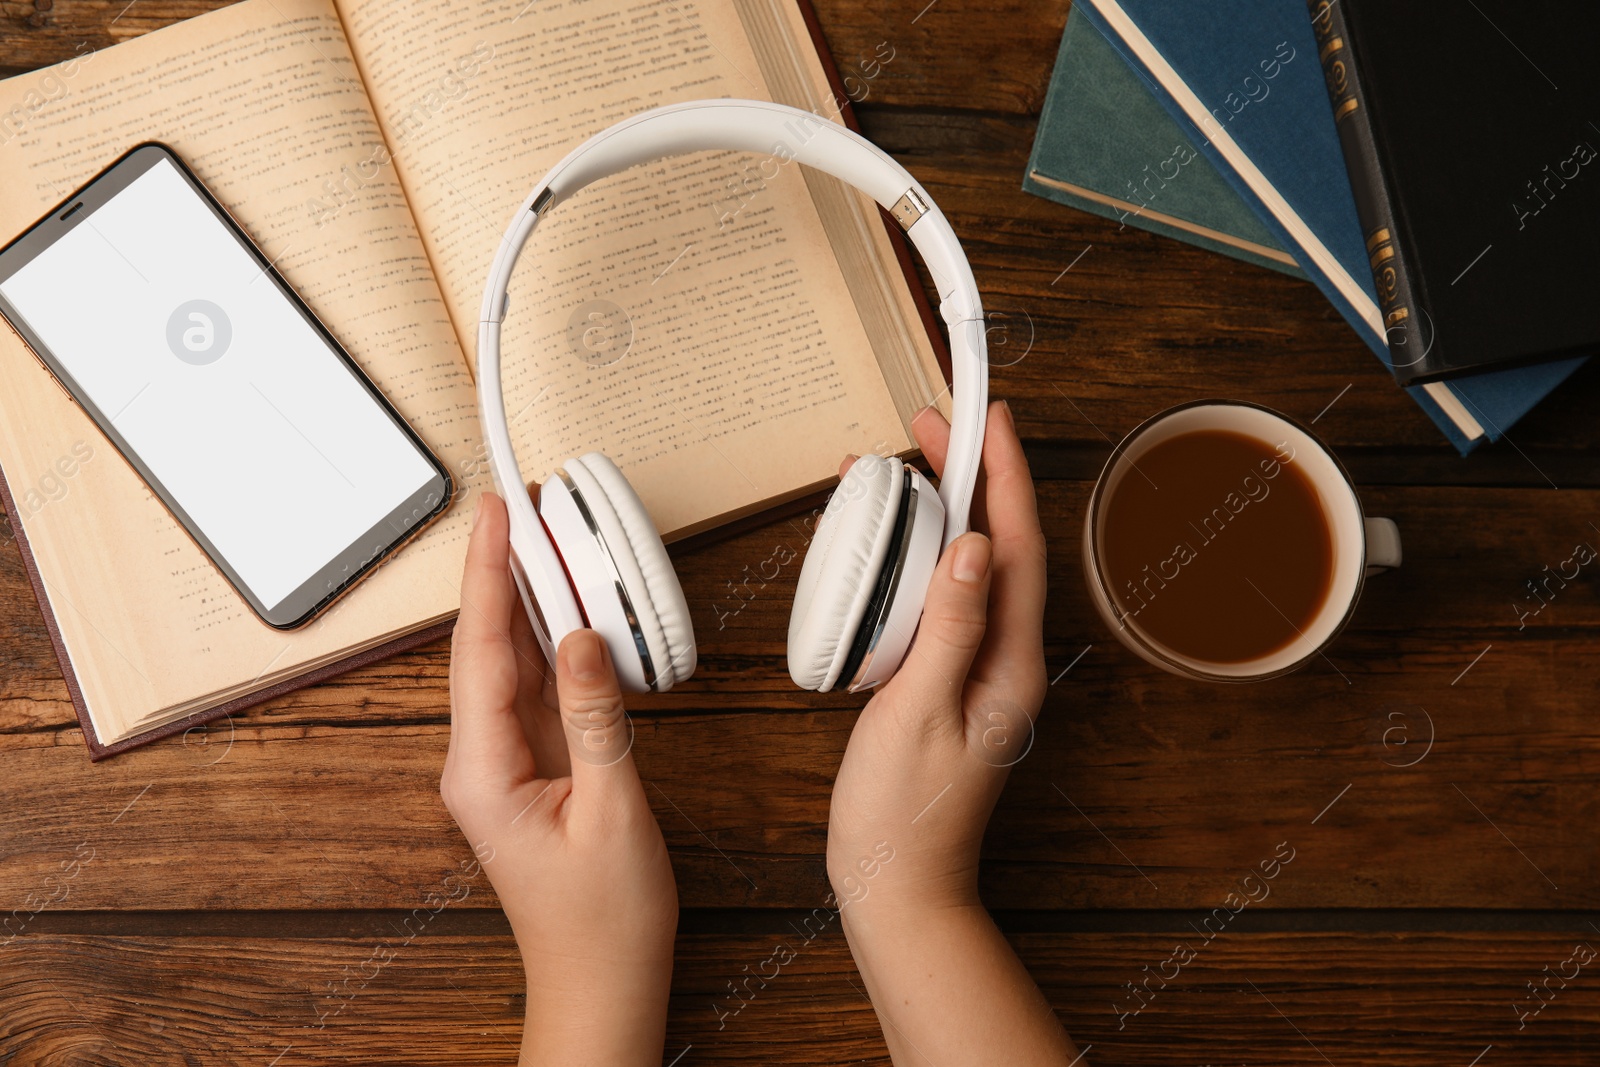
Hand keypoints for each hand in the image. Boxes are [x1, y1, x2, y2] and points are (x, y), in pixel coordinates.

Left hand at [442, 490, 676, 1066]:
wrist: (599, 984)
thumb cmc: (603, 921)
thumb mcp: (612, 813)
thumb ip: (596, 720)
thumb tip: (582, 638)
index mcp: (482, 772)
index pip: (480, 650)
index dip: (487, 573)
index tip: (495, 514)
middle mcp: (479, 761)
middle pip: (486, 645)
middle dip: (502, 571)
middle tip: (524, 506)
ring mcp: (503, 764)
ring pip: (510, 663)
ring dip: (527, 601)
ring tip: (546, 539)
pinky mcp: (531, 769)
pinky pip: (535, 689)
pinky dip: (553, 644)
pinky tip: (568, 610)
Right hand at [826, 399, 1047, 913]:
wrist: (897, 883)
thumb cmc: (903, 810)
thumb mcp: (919, 711)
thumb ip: (949, 626)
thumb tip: (974, 544)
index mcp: (1011, 662)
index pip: (1017, 546)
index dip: (1005, 474)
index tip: (989, 416)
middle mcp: (1005, 659)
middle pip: (998, 545)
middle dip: (973, 476)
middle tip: (933, 423)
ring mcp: (978, 670)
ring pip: (971, 568)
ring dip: (944, 511)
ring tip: (907, 467)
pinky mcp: (948, 681)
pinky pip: (943, 599)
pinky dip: (919, 559)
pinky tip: (891, 548)